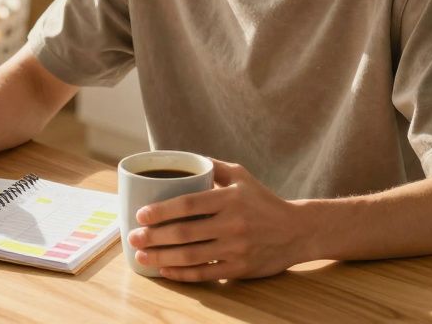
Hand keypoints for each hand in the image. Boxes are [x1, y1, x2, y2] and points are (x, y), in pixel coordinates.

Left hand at [127, 159, 310, 280]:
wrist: (298, 230)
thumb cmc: (263, 201)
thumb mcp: (241, 176)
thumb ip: (212, 166)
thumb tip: (181, 158)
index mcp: (230, 198)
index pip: (188, 204)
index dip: (161, 210)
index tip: (141, 214)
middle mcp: (233, 223)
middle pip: (184, 232)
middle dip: (154, 236)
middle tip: (133, 237)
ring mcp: (236, 248)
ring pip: (191, 255)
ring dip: (162, 257)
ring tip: (141, 255)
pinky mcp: (240, 268)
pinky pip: (206, 273)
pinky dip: (182, 274)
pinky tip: (165, 270)